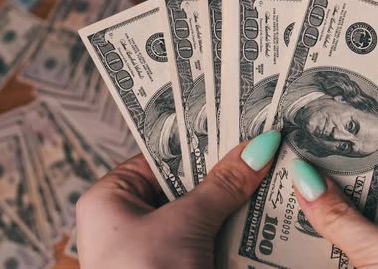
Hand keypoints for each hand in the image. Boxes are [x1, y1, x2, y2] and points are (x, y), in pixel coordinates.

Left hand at [75, 131, 281, 268]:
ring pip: (201, 210)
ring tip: (267, 174)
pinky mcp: (177, 265)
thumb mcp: (185, 223)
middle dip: (222, 172)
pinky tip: (261, 213)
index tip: (234, 124)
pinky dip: (231, 228)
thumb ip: (222, 184)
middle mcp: (128, 219)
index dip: (197, 140)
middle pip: (184, 183)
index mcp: (110, 197)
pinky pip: (208, 236)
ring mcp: (153, 245)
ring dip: (232, 200)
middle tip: (259, 149)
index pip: (159, 155)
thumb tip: (258, 148)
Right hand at [292, 160, 377, 268]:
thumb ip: (343, 217)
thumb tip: (306, 181)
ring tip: (285, 200)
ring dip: (318, 222)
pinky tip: (290, 240)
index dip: (354, 163)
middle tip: (294, 173)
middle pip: (363, 205)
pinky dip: (317, 251)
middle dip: (329, 192)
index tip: (320, 150)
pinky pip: (337, 259)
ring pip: (347, 233)